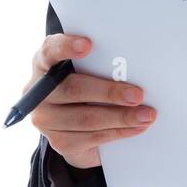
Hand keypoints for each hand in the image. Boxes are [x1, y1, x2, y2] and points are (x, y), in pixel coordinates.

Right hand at [28, 33, 156, 171]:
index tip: (88, 45)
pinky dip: (118, 132)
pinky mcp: (59, 141)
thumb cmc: (87, 83)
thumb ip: (100, 62)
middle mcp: (40, 91)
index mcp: (45, 63)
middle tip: (137, 95)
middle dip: (109, 92)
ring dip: (121, 117)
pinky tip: (136, 128)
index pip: (51, 50)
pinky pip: (92, 137)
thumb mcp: (88, 69)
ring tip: (146, 115)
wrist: (74, 124)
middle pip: (74, 89)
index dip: (67, 47)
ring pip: (86, 118)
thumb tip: (134, 66)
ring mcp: (46, 119)